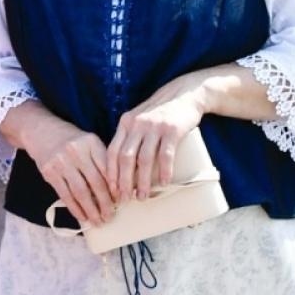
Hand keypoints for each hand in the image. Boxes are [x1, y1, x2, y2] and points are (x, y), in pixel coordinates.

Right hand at [25, 118, 114, 227]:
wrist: (40, 130)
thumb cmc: (70, 140)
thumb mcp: (88, 143)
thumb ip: (102, 161)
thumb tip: (116, 191)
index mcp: (91, 142)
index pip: (107, 169)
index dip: (116, 188)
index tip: (121, 202)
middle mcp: (76, 151)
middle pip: (96, 182)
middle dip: (105, 204)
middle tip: (110, 217)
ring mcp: (61, 161)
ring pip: (80, 192)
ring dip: (91, 210)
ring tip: (98, 221)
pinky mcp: (49, 172)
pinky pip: (65, 195)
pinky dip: (75, 209)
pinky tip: (82, 217)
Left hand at [105, 77, 206, 203]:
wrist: (185, 94)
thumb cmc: (161, 112)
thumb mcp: (139, 120)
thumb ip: (130, 136)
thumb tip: (123, 168)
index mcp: (125, 123)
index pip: (112, 151)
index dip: (110, 173)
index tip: (111, 190)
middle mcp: (137, 125)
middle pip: (125, 158)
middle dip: (123, 182)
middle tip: (124, 200)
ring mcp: (154, 127)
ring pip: (144, 159)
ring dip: (142, 181)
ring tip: (142, 197)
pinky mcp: (172, 130)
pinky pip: (166, 154)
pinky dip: (163, 171)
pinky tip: (163, 183)